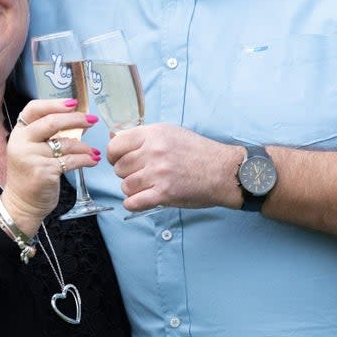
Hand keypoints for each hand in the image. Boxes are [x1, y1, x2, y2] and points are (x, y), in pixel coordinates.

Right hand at [0, 99, 99, 234]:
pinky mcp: (44, 172)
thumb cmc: (30, 174)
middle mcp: (22, 142)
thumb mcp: (30, 149)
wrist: (22, 204)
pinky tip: (93, 160)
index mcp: (19, 133)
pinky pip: (70, 161)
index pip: (33, 109)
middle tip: (92, 120)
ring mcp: (32, 157)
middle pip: (52, 122)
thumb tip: (74, 118)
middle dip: (76, 119)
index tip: (73, 103)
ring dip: (84, 146)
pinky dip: (85, 159)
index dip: (54, 103)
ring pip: (65, 143)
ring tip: (94, 150)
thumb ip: (44, 134)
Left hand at [106, 123, 241, 211]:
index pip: (116, 145)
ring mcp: (158, 173)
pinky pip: (133, 202)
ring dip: (132, 188)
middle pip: (119, 167)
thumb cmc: (198, 151)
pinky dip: (133, 203)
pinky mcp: (164, 193)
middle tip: (140, 174)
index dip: (114, 155)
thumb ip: (143, 136)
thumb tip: (113, 137)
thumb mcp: (170, 133)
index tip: (120, 159)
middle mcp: (154, 152)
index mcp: (154, 134)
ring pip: (125, 185)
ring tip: (146, 186)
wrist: (223, 171)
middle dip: (126, 172)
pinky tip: (141, 200)